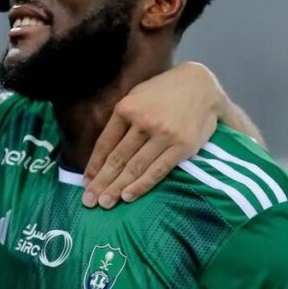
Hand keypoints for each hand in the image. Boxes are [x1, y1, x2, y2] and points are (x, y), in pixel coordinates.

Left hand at [83, 62, 224, 207]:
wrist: (202, 84)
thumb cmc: (164, 92)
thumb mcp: (136, 95)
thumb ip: (121, 119)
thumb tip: (104, 149)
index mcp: (126, 108)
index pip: (105, 144)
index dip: (93, 166)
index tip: (85, 182)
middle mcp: (143, 122)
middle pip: (117, 159)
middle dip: (101, 182)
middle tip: (89, 201)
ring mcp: (163, 135)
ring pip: (135, 167)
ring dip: (117, 188)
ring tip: (104, 204)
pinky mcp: (182, 146)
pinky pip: (158, 170)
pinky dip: (141, 185)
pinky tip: (127, 196)